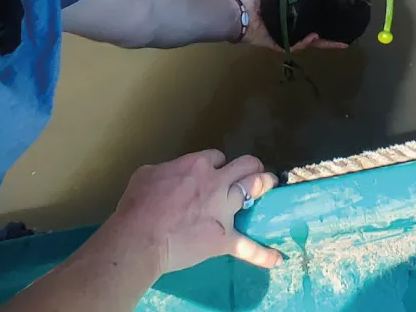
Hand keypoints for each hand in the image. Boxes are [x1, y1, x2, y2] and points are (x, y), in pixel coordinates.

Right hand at [112, 150, 280, 274]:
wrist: (141, 237)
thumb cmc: (138, 205)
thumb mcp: (147, 174)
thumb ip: (166, 170)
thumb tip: (169, 175)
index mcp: (197, 165)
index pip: (217, 157)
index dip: (217, 163)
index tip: (214, 169)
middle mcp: (216, 183)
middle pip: (245, 166)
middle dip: (252, 166)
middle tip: (255, 169)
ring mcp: (223, 210)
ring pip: (253, 190)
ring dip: (264, 185)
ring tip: (271, 184)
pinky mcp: (224, 237)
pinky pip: (248, 247)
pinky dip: (262, 253)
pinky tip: (277, 257)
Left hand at [236, 0, 348, 51]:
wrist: (238, 13)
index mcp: (292, 11)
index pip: (314, 13)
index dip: (328, 14)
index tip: (343, 10)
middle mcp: (292, 25)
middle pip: (317, 32)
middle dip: (332, 36)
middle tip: (347, 37)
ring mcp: (287, 36)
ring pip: (310, 41)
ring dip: (323, 41)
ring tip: (338, 41)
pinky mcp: (280, 45)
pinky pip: (296, 45)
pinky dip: (305, 42)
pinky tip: (314, 37)